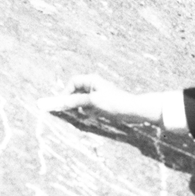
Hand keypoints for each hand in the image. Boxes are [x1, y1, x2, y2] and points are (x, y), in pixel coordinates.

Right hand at [39, 73, 159, 121]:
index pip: (73, 82)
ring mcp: (97, 95)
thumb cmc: (115, 102)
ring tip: (91, 112)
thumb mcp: (93, 101)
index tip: (62, 103)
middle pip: (76, 92)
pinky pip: (89, 108)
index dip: (66, 92)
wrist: (133, 110)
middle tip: (72, 111)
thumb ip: (77, 101)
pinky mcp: (100, 104)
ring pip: (81, 102)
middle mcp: (93, 86)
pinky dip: (90, 112)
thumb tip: (63, 101)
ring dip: (83, 109)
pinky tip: (97, 114)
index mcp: (92, 80)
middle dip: (74, 102)